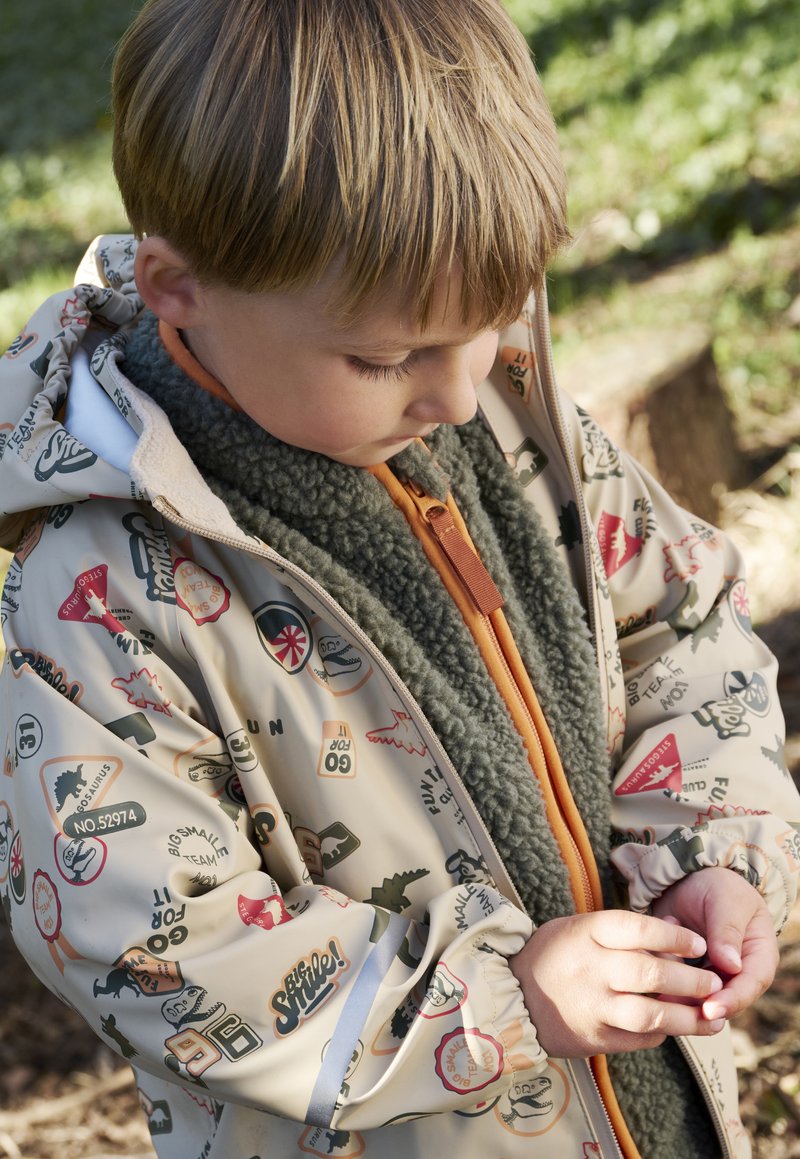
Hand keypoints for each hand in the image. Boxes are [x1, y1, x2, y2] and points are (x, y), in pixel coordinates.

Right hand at [509, 909, 725, 1057]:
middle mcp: (590, 968)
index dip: (674, 935)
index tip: (698, 943)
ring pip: (651, 1013)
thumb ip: (624, 930)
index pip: (638, 928)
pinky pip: (639, 1038)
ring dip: (688, 1017)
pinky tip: (675, 1028)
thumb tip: (678, 928)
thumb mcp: (578, 928)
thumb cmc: (553, 955)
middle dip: (691, 978)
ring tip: (712, 1016)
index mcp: (586, 933)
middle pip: (651, 972)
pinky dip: (662, 1034)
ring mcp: (592, 1006)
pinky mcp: (594, 1038)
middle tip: (714, 982)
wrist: (510, 997)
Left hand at [652, 867, 778, 1023]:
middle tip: (678, 1009)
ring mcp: (714, 974)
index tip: (711, 1008)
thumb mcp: (725, 899)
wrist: (687, 876)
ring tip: (660, 984)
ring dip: (680, 994)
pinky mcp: (689, 973)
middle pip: (727, 999)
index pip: (752, 983)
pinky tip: (652, 961)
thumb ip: (727, 930)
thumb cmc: (716, 883)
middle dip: (703, 1006)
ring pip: (700, 997)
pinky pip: (678, 985)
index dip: (734, 999)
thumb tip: (731, 965)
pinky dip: (665, 978)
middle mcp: (740, 970)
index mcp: (759, 953)